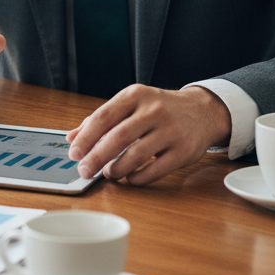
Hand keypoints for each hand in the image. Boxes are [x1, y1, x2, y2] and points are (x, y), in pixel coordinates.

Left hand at [65, 85, 231, 184]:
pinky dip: (139, 177)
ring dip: (117, 169)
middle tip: (85, 171)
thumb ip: (100, 120)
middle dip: (96, 157)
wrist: (202, 111)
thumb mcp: (130, 105)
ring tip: (108, 174)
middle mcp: (153, 110)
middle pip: (118, 137)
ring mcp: (171, 130)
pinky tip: (130, 178)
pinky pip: (157, 169)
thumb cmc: (158, 109)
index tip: (74, 153)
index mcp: (135, 95)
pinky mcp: (185, 150)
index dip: (86, 138)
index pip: (103, 117)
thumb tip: (72, 138)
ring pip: (136, 155)